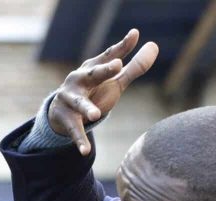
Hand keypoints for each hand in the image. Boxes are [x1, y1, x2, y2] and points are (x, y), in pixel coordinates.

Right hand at [48, 29, 158, 155]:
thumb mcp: (114, 81)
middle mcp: (78, 80)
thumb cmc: (93, 92)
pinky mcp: (65, 119)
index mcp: (92, 68)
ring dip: (86, 108)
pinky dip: (79, 140)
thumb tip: (154, 46)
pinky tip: (85, 151)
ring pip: (79, 103)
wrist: (60, 113)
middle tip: (118, 65)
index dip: (122, 47)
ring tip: (95, 115)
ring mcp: (70, 99)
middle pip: (92, 74)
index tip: (135, 35)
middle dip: (103, 70)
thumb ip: (135, 67)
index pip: (109, 55)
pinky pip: (74, 130)